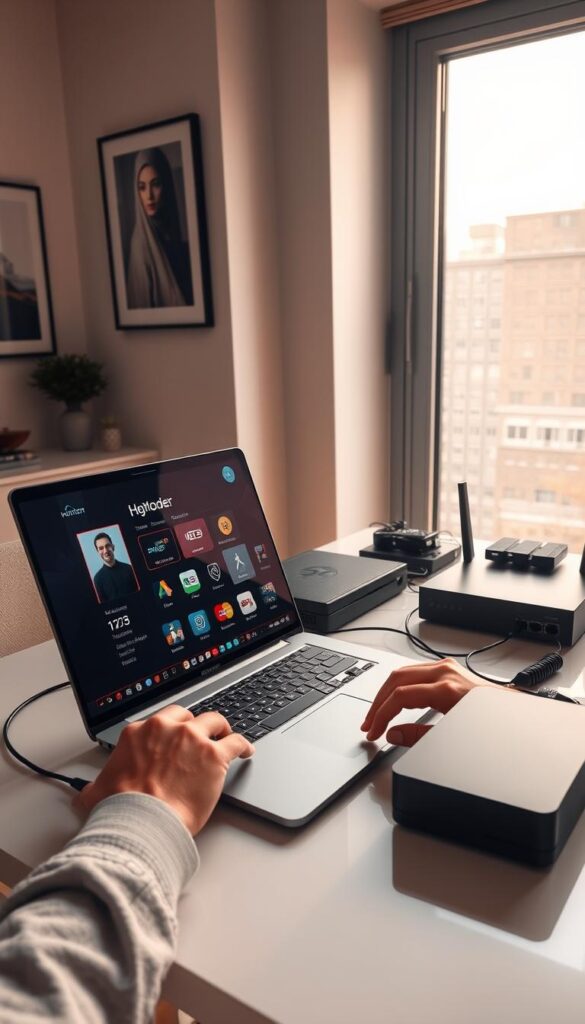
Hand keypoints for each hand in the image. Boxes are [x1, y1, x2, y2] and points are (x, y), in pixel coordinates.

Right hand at [74, 705, 254, 834]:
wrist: (142, 822)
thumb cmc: (122, 809)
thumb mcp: (97, 794)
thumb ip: (93, 789)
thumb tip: (83, 797)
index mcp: (139, 733)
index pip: (162, 720)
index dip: (172, 728)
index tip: (176, 735)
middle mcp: (166, 729)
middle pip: (189, 716)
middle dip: (196, 724)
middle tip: (202, 735)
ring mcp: (192, 740)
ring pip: (214, 722)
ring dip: (222, 729)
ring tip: (227, 736)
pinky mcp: (214, 756)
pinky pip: (236, 742)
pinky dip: (243, 745)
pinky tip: (246, 750)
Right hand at [360, 657, 498, 746]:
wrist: (513, 716)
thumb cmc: (490, 728)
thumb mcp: (452, 736)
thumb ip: (418, 736)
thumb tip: (393, 734)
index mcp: (445, 689)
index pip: (399, 697)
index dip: (381, 716)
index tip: (373, 731)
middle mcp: (445, 672)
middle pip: (396, 679)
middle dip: (378, 703)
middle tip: (368, 724)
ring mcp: (447, 668)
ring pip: (403, 672)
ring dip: (386, 693)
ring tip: (376, 714)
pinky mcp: (448, 669)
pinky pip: (415, 672)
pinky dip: (400, 686)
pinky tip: (394, 700)